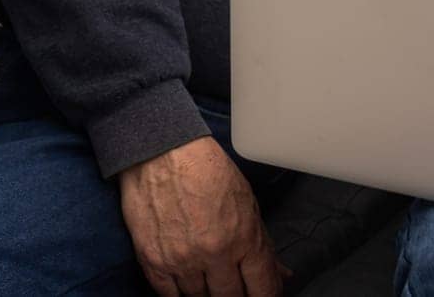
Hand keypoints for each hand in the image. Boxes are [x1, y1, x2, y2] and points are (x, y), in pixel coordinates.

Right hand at [119, 136, 285, 296]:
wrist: (162, 151)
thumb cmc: (206, 170)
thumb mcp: (246, 201)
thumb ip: (262, 242)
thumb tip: (280, 274)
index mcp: (243, 237)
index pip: (262, 287)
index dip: (266, 296)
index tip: (262, 296)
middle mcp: (213, 254)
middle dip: (237, 295)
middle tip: (235, 286)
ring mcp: (181, 260)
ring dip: (208, 293)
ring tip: (210, 279)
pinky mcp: (153, 261)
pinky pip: (168, 296)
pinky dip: (179, 293)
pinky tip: (187, 283)